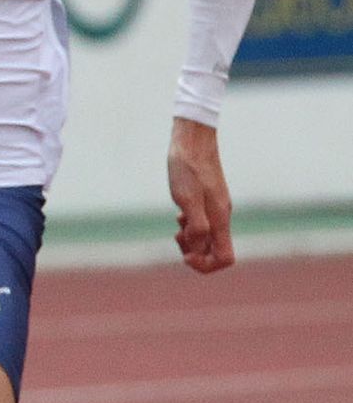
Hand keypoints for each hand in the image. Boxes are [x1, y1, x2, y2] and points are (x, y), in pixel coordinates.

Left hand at [167, 116, 234, 273]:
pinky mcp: (208, 199)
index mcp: (219, 219)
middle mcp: (221, 216)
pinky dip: (190, 226)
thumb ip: (196, 227)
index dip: (205, 264)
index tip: (186, 254)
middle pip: (216, 251)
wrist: (192, 138)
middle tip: (178, 238)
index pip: (225, 258)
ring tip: (178, 226)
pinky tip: (179, 214)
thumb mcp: (187, 199)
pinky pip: (204, 223)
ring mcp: (216, 207)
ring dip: (192, 240)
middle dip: (196, 253)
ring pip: (209, 237)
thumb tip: (198, 249)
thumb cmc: (188, 167)